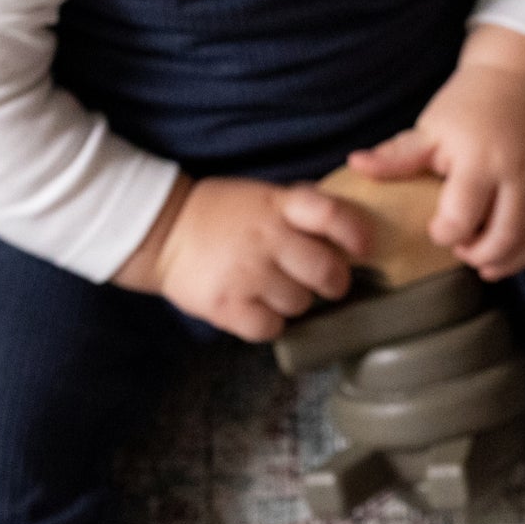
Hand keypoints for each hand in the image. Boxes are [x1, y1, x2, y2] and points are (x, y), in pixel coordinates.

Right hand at [111, 173, 370, 340]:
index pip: (332, 215)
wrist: (162, 232)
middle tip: (322, 282)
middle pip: (327, 272)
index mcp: (278, 206)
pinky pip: (271, 327)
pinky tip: (255, 307)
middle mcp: (267, 238)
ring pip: (301, 304)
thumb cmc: (221, 215)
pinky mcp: (227, 305)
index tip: (363, 249)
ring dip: (294, 302)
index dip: (355, 234)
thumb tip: (350, 232)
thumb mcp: (262, 196)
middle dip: (332, 282)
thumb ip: (301, 210)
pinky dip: (268, 323)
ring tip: (272, 289)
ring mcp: (247, 274)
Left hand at [348, 26, 524, 283]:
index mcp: (480, 160)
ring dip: (510, 263)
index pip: (461, 219)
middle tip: (463, 253)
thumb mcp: (432, 127)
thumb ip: (398, 156)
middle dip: (479, 257)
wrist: (524, 76)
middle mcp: (520, 174)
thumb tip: (355, 165)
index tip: (436, 230)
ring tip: (488, 263)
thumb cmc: (470, 104)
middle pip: (504, 239)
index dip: (444, 235)